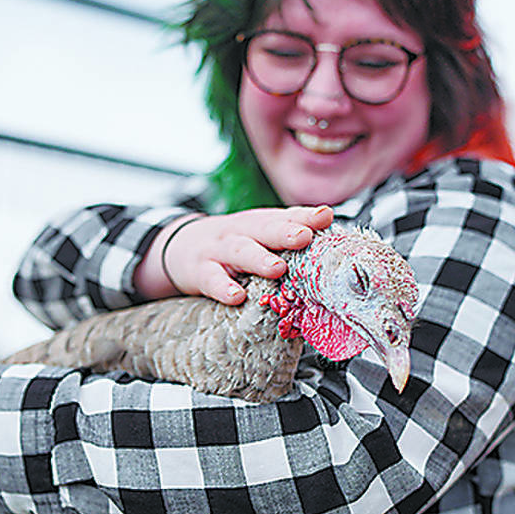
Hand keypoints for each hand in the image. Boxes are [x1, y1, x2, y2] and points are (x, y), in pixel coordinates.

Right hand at [136, 205, 332, 303]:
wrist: (180, 246)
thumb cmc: (233, 245)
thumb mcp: (259, 236)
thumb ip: (289, 238)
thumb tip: (333, 246)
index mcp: (260, 223)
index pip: (285, 216)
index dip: (306, 216)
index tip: (326, 217)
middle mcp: (242, 232)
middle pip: (264, 228)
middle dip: (285, 232)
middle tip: (305, 236)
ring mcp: (219, 250)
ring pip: (240, 251)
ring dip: (259, 259)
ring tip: (277, 268)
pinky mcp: (200, 271)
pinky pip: (212, 280)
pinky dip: (223, 288)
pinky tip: (236, 297)